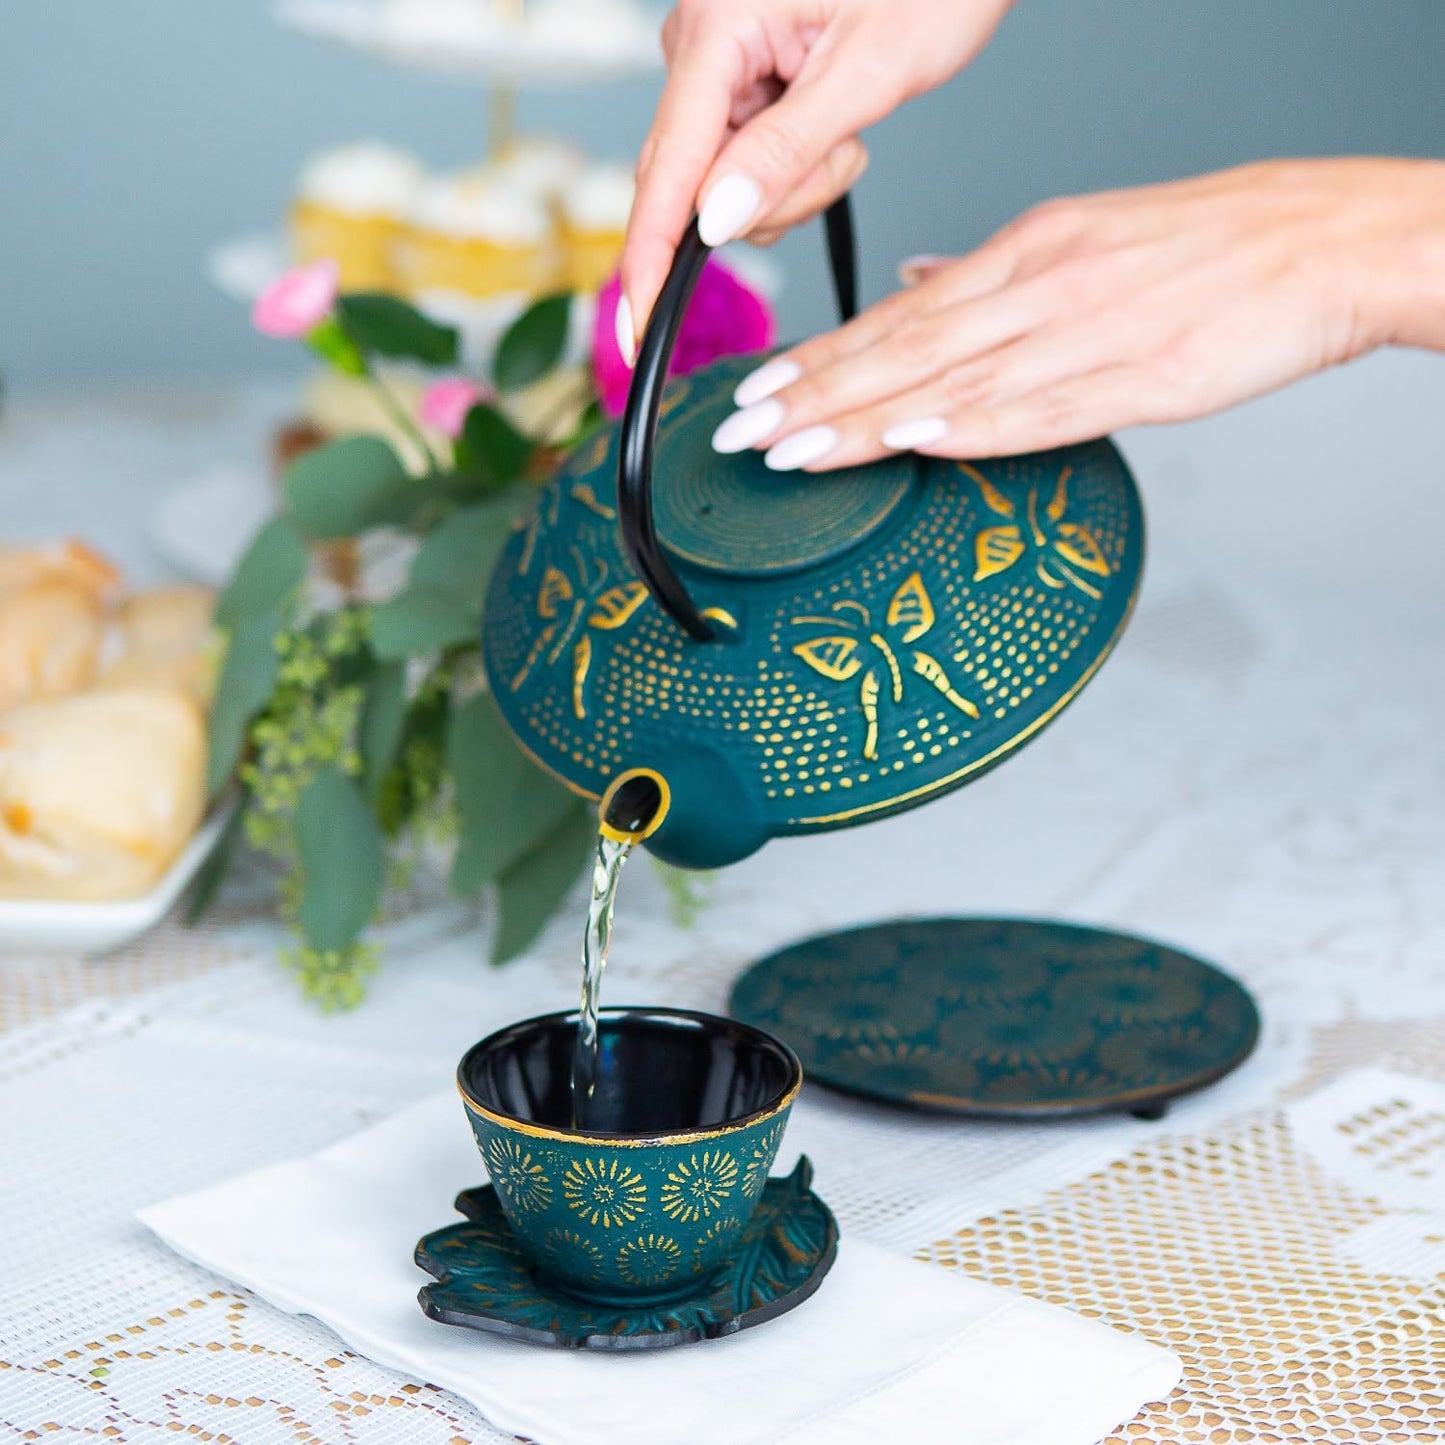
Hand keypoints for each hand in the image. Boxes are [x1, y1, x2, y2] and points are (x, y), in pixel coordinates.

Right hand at [618, 0, 1016, 357]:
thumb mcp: (869, 70)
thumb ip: (786, 151)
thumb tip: (715, 222)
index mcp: (717, 25)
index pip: (665, 168)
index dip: (651, 258)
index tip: (637, 330)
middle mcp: (698, 41)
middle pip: (692, 185)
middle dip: (767, 204)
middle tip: (847, 153)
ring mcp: (713, 64)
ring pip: (725, 186)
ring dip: (794, 186)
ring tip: (851, 128)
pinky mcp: (736, 83)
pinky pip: (746, 165)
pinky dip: (796, 168)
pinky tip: (834, 125)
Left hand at [709, 158, 1444, 467]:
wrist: (1324, 243)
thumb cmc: (1207, 247)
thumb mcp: (1083, 235)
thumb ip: (989, 274)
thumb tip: (913, 290)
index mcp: (1026, 252)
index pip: (896, 317)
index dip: (820, 359)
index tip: (758, 392)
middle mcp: (1041, 288)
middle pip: (905, 352)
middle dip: (814, 396)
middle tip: (740, 431)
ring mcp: (1089, 333)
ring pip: (954, 382)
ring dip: (866, 420)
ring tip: (792, 450)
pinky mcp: (1143, 379)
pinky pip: (1044, 410)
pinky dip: (976, 429)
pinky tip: (917, 445)